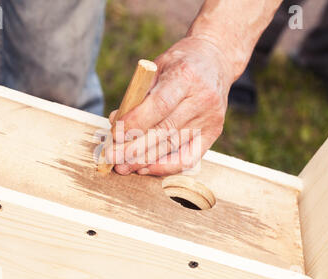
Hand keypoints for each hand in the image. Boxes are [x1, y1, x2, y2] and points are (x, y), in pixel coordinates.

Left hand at [108, 37, 234, 175]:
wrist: (216, 60)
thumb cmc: (180, 63)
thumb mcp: (157, 67)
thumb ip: (138, 94)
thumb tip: (115, 122)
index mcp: (186, 76)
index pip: (159, 105)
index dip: (136, 122)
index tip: (115, 134)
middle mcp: (202, 99)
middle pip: (165, 131)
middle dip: (135, 148)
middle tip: (112, 157)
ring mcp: (210, 118)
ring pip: (173, 146)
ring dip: (145, 160)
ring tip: (123, 166)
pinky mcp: (213, 132)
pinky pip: (189, 157)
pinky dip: (166, 166)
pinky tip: (147, 168)